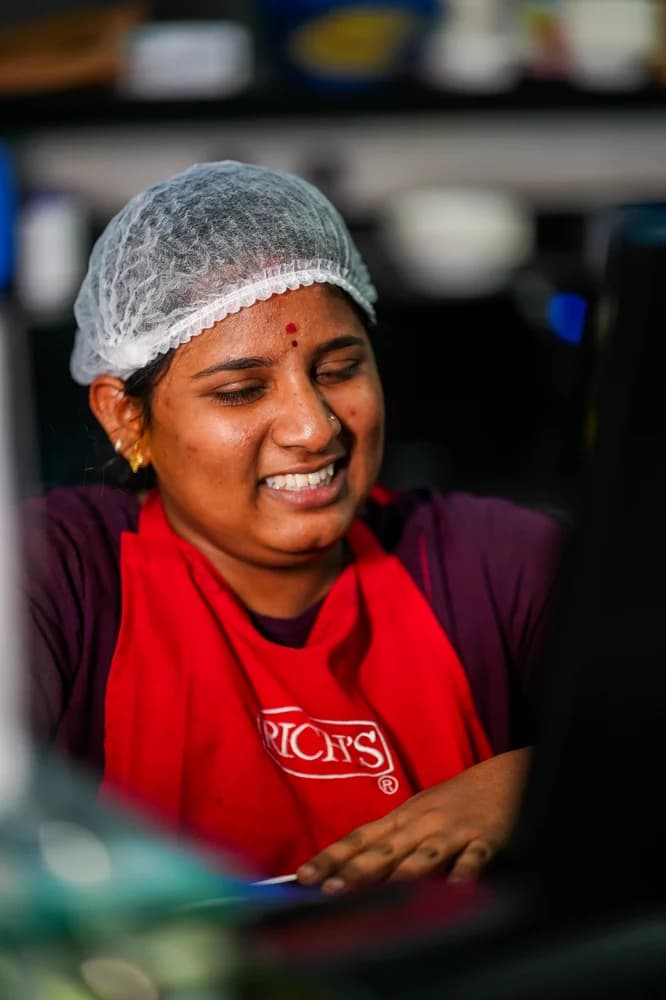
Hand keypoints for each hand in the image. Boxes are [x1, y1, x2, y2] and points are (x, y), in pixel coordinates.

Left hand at [296, 748, 531, 894]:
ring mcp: (453, 830)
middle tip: (329, 891)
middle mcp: (421, 823)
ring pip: (424, 853)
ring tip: (380, 894)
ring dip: (402, 873)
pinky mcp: (486, 839)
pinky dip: (466, 870)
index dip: (331, 857)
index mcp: (402, 817)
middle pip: (384, 849)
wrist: (506, 776)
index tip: (303, 877)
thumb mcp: (418, 814)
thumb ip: (390, 841)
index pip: (359, 839)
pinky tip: (456, 886)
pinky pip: (475, 856)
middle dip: (356, 871)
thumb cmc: (455, 800)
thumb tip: (347, 869)